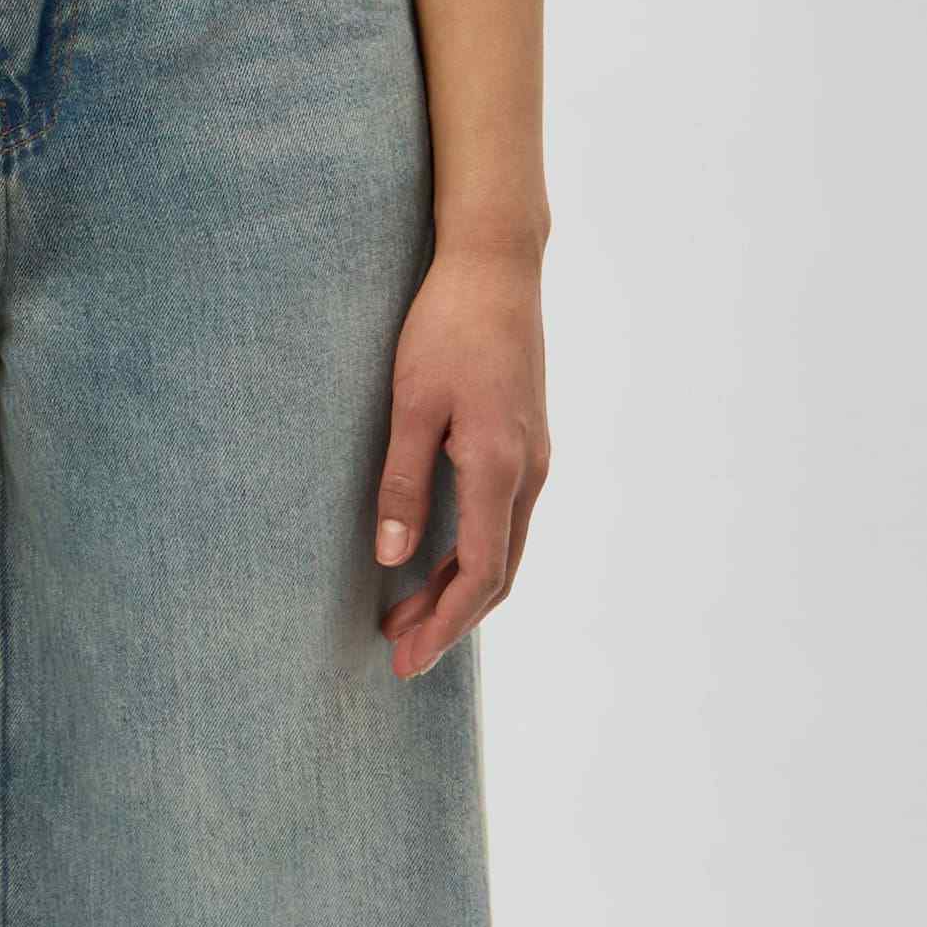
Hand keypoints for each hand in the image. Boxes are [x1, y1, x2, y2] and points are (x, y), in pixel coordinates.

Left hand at [371, 239, 548, 680]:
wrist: (496, 265)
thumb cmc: (446, 326)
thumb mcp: (411, 403)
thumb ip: (404, 482)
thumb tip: (394, 560)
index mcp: (501, 467)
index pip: (479, 574)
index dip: (445, 625)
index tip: (407, 661)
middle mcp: (529, 472)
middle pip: (495, 574)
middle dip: (448, 621)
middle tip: (397, 654)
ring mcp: (533, 458)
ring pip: (502, 549)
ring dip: (456, 589)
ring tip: (403, 617)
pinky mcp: (525, 442)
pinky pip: (503, 520)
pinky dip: (469, 555)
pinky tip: (433, 561)